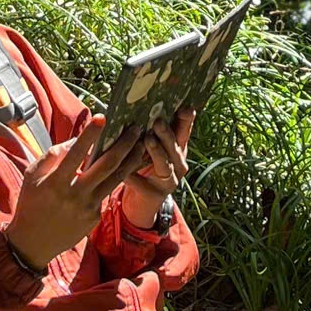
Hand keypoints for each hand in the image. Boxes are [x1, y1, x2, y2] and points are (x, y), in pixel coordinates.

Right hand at [6, 120, 144, 272]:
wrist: (33, 243)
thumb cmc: (30, 203)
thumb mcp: (32, 176)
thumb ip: (53, 156)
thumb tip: (76, 140)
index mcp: (56, 182)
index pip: (76, 153)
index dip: (90, 134)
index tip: (103, 117)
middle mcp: (75, 194)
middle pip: (107, 165)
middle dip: (124, 144)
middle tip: (136, 128)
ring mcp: (87, 207)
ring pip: (116, 179)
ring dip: (131, 159)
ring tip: (142, 144)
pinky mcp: (94, 217)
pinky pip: (106, 193)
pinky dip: (116, 178)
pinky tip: (127, 165)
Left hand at [120, 109, 193, 229]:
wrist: (141, 203)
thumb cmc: (144, 168)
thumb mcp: (150, 149)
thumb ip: (150, 133)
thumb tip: (137, 108)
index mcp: (179, 149)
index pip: (185, 132)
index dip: (186, 121)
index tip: (185, 108)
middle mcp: (178, 164)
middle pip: (176, 148)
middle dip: (167, 134)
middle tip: (158, 122)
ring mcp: (169, 181)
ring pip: (165, 165)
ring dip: (156, 152)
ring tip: (147, 140)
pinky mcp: (154, 195)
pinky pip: (141, 183)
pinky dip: (132, 175)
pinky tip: (124, 170)